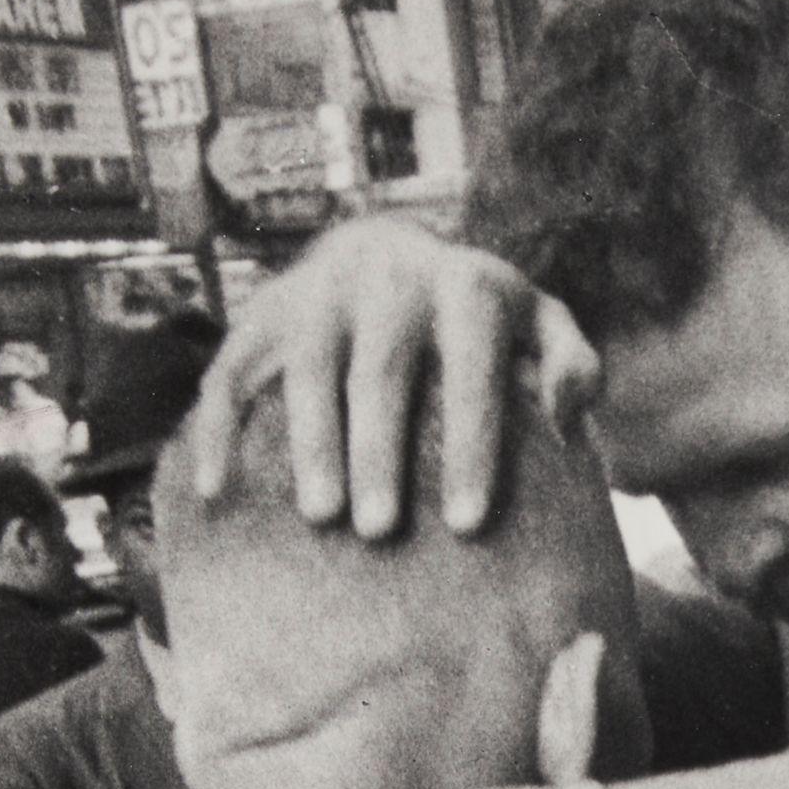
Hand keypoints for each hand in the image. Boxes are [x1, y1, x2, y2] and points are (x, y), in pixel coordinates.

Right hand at [192, 217, 599, 539]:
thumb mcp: (539, 328)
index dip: (470, 446)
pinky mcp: (262, 312)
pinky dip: (218, 427)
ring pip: (306, 367)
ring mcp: (318, 291)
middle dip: (379, 452)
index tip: (466, 524)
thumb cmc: (479, 324)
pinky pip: (230, 369)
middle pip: (380, 370)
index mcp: (465, 288)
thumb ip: (572, 364)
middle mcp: (387, 278)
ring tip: (320, 517)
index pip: (470, 370)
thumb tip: (565, 411)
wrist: (387, 255)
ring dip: (309, 442)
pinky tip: (216, 491)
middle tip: (381, 532)